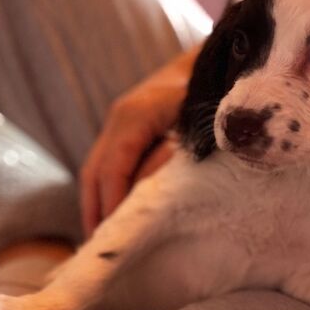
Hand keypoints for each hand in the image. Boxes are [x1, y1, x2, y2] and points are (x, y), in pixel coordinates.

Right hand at [80, 45, 199, 236]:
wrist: (214, 59)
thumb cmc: (212, 94)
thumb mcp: (198, 125)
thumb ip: (174, 156)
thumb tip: (150, 192)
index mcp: (134, 115)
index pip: (113, 168)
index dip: (113, 204)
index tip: (116, 236)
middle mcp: (120, 116)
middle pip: (95, 172)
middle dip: (95, 211)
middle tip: (100, 250)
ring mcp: (119, 120)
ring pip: (95, 169)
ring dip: (95, 204)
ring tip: (101, 240)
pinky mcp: (125, 127)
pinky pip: (106, 163)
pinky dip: (105, 191)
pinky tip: (111, 215)